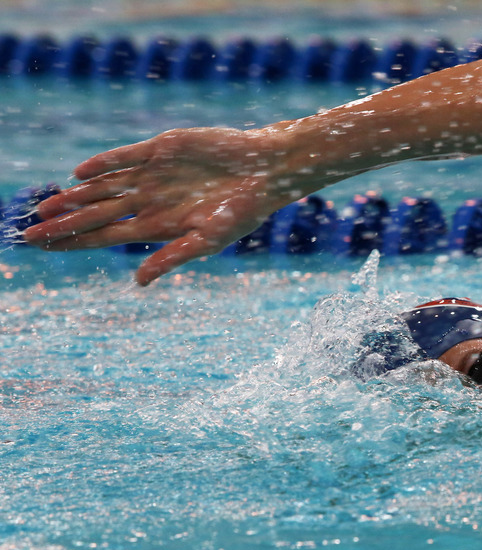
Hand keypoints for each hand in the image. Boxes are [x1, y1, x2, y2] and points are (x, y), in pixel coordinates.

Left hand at [25, 127, 290, 284]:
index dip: (75, 242)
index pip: (106, 236)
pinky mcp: (162, 149)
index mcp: (159, 225)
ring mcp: (154, 174)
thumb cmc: (244, 211)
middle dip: (64, 223)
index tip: (45, 249)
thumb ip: (172, 258)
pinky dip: (103, 165)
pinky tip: (79, 173)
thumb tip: (137, 282)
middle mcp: (150, 200)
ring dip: (75, 196)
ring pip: (104, 186)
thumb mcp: (209, 240)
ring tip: (44, 206)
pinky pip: (125, 157)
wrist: (265, 171)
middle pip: (97, 213)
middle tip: (29, 233)